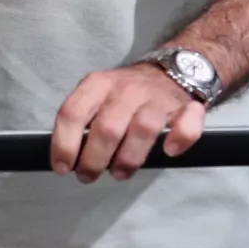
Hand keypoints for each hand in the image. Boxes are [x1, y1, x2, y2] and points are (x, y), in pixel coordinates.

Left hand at [51, 63, 206, 183]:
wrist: (169, 71)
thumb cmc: (125, 94)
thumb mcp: (96, 95)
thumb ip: (82, 118)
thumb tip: (65, 156)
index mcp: (97, 84)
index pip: (73, 112)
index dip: (64, 143)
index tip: (62, 167)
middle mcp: (125, 89)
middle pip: (107, 128)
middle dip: (94, 160)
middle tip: (88, 176)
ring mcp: (156, 98)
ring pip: (142, 129)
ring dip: (128, 159)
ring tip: (119, 173)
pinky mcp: (185, 108)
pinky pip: (186, 124)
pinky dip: (180, 138)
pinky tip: (170, 151)